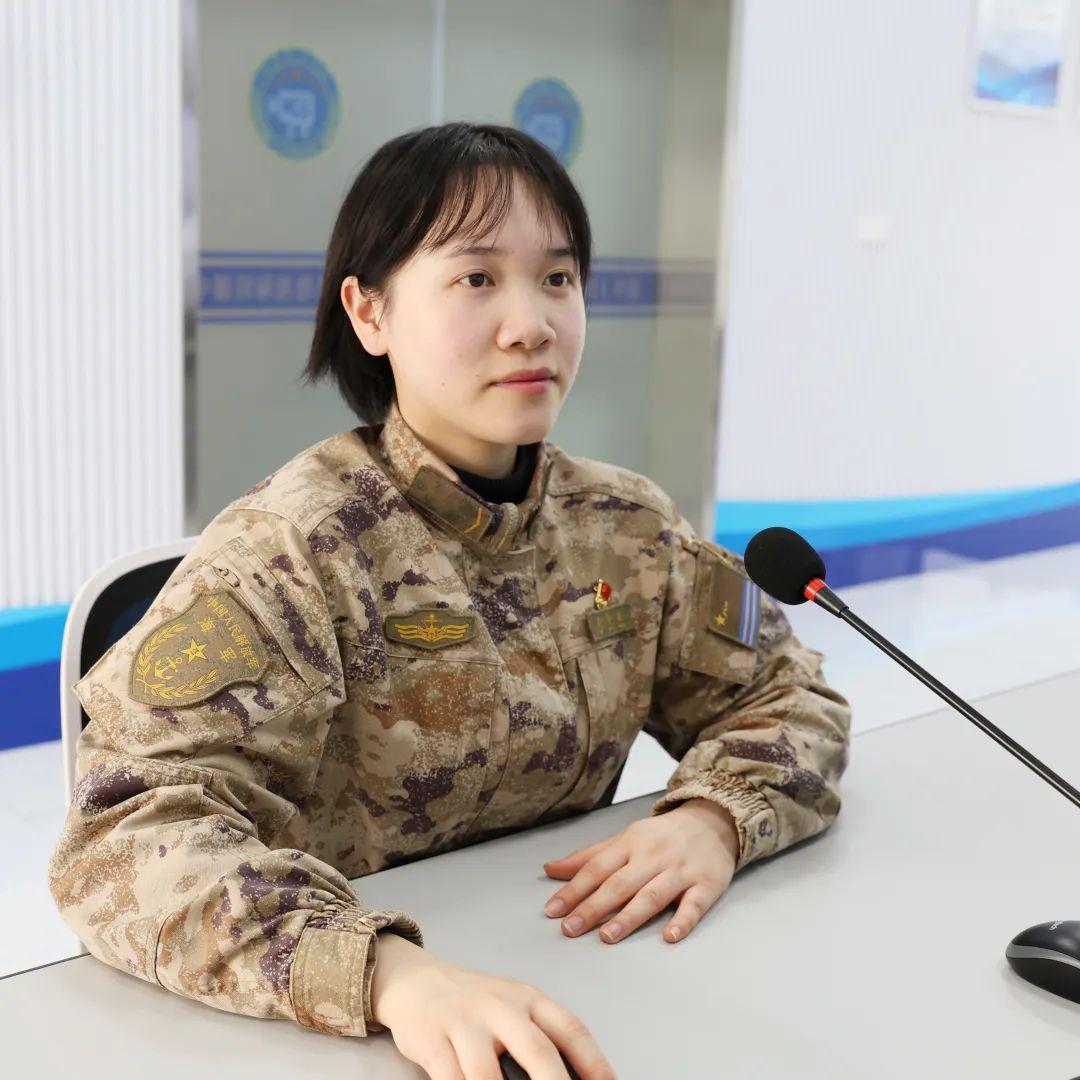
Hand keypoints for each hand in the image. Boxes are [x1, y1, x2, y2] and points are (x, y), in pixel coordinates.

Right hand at [371, 933, 616, 1078]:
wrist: (416, 980)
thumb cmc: (473, 1002)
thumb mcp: (513, 1008)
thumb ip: (541, 1037)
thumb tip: (578, 1077)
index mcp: (529, 999)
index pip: (572, 1031)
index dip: (596, 1065)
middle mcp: (501, 1006)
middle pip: (539, 1051)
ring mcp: (465, 1021)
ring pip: (488, 1074)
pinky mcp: (432, 1039)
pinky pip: (450, 1078)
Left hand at [542, 798, 738, 945]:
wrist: (713, 821)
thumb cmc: (661, 835)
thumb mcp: (624, 838)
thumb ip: (588, 856)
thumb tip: (550, 869)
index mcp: (630, 843)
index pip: (597, 868)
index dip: (574, 889)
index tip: (553, 910)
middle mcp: (653, 856)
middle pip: (620, 883)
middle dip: (593, 907)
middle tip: (570, 929)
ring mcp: (680, 871)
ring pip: (652, 895)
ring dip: (629, 917)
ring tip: (607, 936)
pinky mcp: (706, 885)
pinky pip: (693, 905)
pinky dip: (682, 921)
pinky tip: (669, 936)